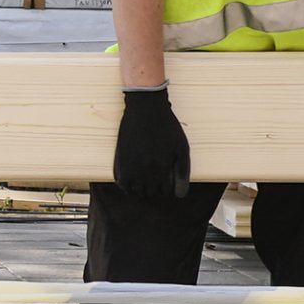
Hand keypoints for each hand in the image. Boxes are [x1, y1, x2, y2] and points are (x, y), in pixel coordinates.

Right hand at [112, 86, 190, 204]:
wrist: (146, 109)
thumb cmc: (167, 126)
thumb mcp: (182, 147)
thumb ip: (182, 171)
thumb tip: (180, 194)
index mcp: (162, 169)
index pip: (165, 192)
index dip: (168, 188)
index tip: (168, 182)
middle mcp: (145, 171)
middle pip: (150, 193)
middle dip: (155, 189)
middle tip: (157, 181)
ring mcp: (131, 166)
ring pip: (135, 191)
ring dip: (141, 189)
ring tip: (145, 181)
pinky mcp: (120, 160)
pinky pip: (121, 183)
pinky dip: (126, 186)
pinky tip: (132, 179)